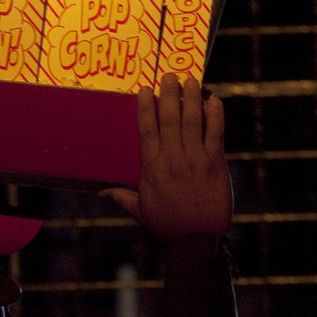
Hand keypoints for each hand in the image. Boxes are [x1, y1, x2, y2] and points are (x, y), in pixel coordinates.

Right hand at [100, 74, 232, 241]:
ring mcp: (196, 160)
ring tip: (191, 81)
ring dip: (191, 99)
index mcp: (152, 166)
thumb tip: (101, 191)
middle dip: (169, 95)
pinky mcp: (216, 164)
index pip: (147, 129)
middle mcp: (173, 158)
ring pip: (192, 122)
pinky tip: (214, 101)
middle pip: (169, 119)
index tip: (145, 89)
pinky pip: (215, 134)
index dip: (145, 107)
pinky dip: (215, 116)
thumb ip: (121, 196)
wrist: (196, 240)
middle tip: (169, 76)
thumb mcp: (139, 210)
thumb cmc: (166, 225)